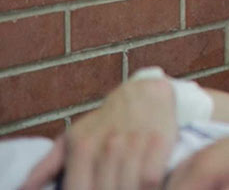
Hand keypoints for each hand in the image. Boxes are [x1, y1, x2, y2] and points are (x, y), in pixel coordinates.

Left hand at [20, 79, 176, 189]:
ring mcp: (134, 143)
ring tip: (126, 189)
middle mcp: (106, 145)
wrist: (144, 92)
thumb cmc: (106, 120)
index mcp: (82, 147)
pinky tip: (147, 186)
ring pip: (128, 188)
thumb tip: (25, 189)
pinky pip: (150, 179)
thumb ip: (47, 165)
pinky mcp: (160, 141)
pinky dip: (150, 188)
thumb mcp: (73, 137)